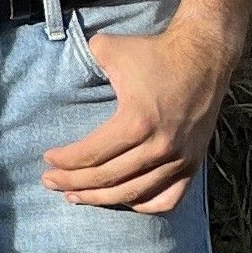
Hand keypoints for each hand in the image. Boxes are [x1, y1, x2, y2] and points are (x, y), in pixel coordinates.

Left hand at [42, 6, 241, 212]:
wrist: (203, 56)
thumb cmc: (153, 52)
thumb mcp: (108, 48)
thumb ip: (82, 60)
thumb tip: (61, 70)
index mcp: (135, 122)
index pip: (91, 154)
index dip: (66, 161)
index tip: (48, 159)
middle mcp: (159, 147)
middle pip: (107, 178)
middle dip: (73, 183)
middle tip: (50, 182)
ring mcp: (179, 159)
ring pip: (133, 194)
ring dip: (101, 199)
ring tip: (76, 196)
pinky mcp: (193, 164)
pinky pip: (168, 199)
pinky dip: (144, 205)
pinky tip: (124, 200)